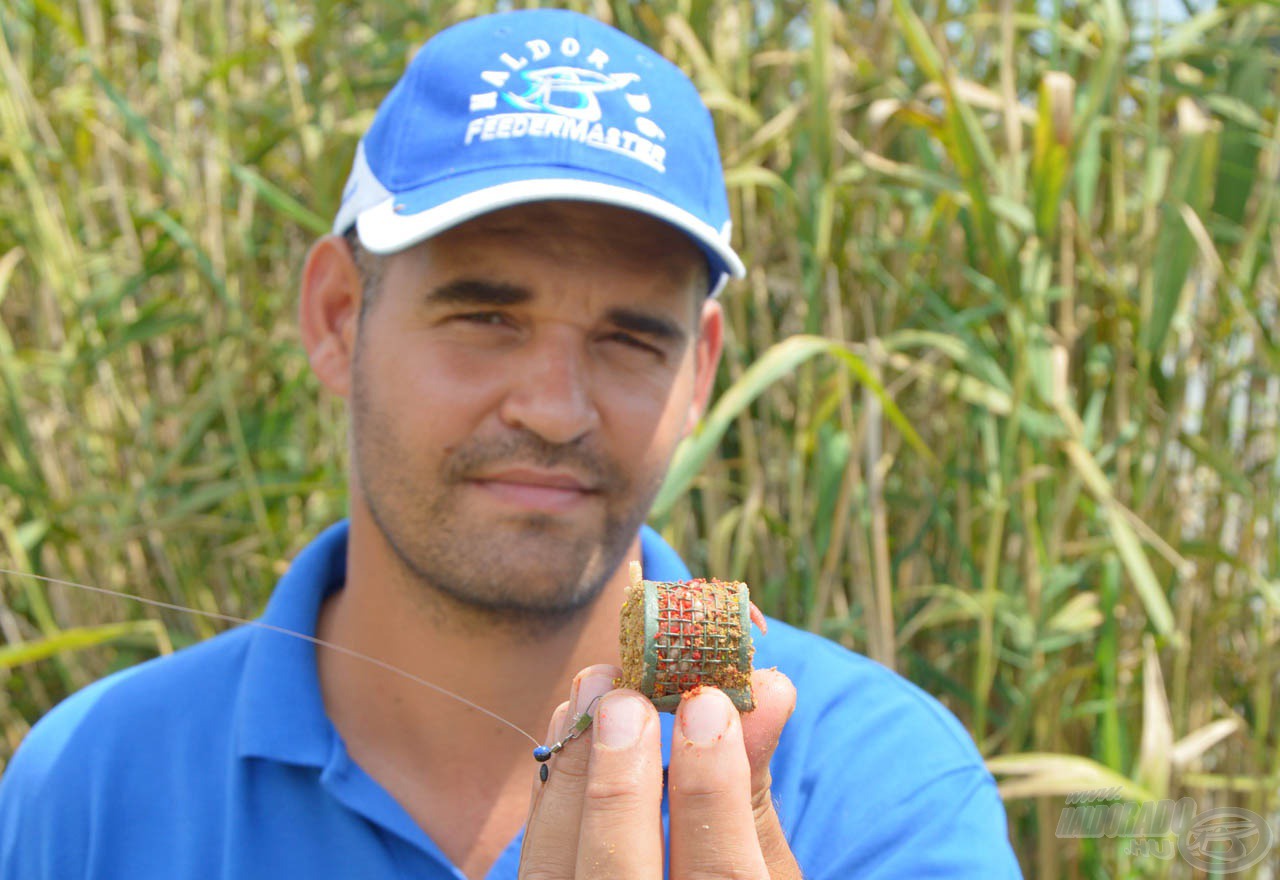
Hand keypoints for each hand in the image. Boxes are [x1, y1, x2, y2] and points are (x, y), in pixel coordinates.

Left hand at [520, 664, 799, 878]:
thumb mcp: (768, 870)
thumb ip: (753, 788)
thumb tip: (768, 688)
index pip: (719, 876)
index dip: (712, 790)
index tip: (709, 705)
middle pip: (618, 876)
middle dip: (620, 779)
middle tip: (628, 698)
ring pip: (552, 871)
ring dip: (570, 772)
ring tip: (592, 692)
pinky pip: (535, 865)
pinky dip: (550, 797)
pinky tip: (570, 737)